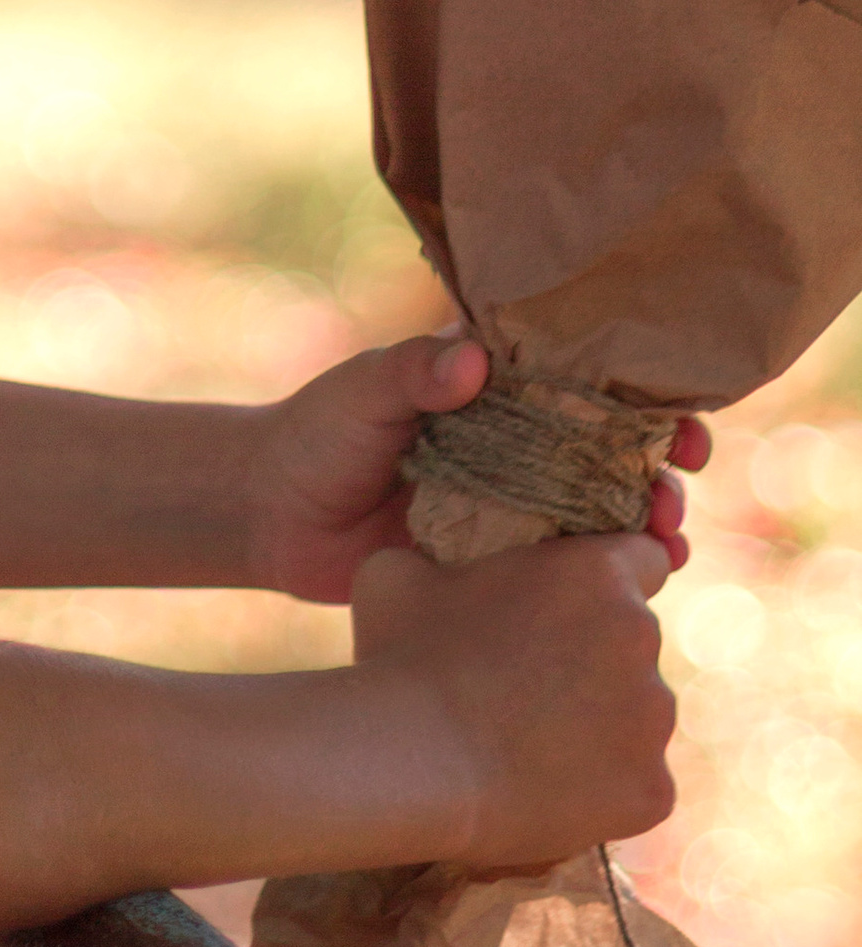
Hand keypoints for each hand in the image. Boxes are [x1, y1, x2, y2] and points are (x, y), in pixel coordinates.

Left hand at [246, 333, 709, 603]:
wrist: (269, 515)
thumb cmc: (315, 433)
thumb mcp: (361, 392)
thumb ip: (411, 372)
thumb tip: (470, 359)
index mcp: (493, 388)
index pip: (582, 382)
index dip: (640, 396)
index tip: (678, 418)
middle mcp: (517, 445)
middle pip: (610, 451)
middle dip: (659, 469)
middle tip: (675, 492)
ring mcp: (514, 506)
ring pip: (601, 513)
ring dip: (645, 525)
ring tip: (665, 542)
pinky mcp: (500, 566)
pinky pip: (566, 571)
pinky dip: (607, 576)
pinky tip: (638, 587)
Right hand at [351, 533, 676, 872]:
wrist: (413, 767)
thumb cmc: (402, 657)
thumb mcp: (402, 572)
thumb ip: (447, 560)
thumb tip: (439, 569)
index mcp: (598, 572)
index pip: (642, 558)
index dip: (602, 579)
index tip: (566, 602)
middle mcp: (641, 636)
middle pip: (632, 641)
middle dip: (593, 655)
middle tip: (526, 681)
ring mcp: (654, 720)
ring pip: (636, 715)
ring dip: (598, 722)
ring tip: (526, 743)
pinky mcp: (652, 792)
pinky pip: (634, 783)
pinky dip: (600, 788)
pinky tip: (541, 788)